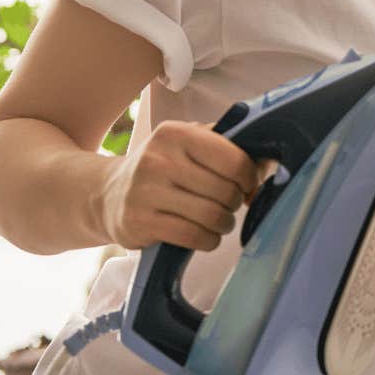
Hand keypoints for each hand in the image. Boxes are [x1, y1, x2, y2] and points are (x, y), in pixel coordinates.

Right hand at [94, 120, 269, 250]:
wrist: (105, 194)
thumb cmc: (161, 168)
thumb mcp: (187, 144)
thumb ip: (226, 145)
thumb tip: (270, 161)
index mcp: (176, 134)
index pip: (234, 160)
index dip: (249, 178)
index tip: (247, 186)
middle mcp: (158, 159)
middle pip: (225, 191)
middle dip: (234, 203)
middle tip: (228, 205)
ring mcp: (146, 192)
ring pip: (212, 216)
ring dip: (223, 224)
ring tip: (218, 220)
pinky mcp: (139, 222)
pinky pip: (193, 236)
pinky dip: (208, 240)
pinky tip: (204, 235)